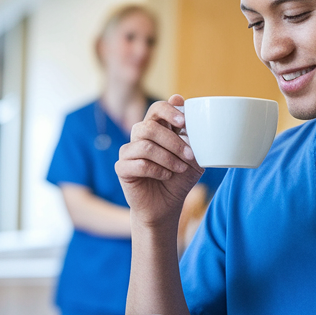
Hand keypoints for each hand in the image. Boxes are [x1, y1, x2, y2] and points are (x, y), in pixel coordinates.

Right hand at [115, 96, 203, 228]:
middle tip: (189, 155)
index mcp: (156, 129)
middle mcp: (139, 137)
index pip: (157, 109)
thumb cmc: (179, 179)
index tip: (184, 122)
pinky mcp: (122, 168)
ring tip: (180, 169)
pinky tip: (166, 176)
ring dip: (167, 158)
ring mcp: (128, 152)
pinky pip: (138, 164)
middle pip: (149, 126)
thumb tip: (193, 119)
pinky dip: (157, 170)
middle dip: (173, 141)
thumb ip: (193, 138)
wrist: (166, 206)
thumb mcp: (192, 159)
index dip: (168, 111)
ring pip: (144, 145)